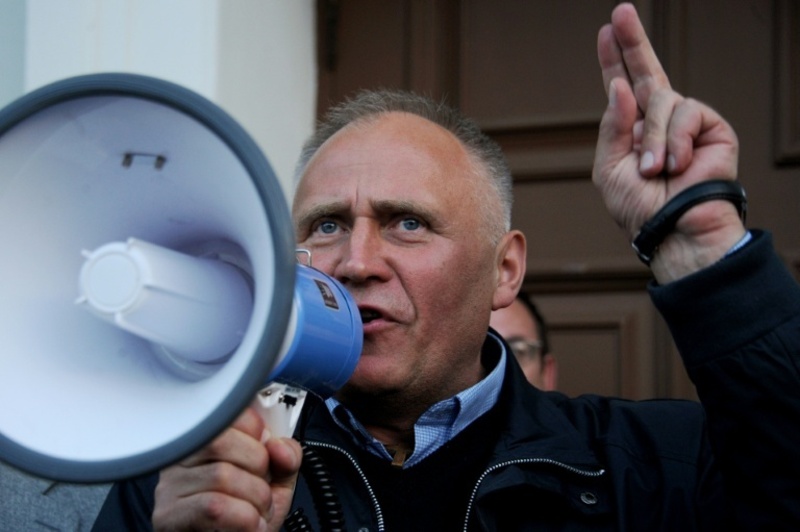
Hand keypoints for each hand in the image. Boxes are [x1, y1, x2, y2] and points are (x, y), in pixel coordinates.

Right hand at [152, 407, 302, 530]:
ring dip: (255, 499)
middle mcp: (182, 458)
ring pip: (221, 475)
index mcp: (206, 440)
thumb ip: (285, 457)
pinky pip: (214, 506)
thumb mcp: (276, 482)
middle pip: (221, 441)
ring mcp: (170, 487)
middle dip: (257, 467)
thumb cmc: (248, 519)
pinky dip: (245, 518)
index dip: (257, 431)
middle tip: (264, 490)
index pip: (227, 412)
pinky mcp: (169, 516)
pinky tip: (250, 526)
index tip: (266, 455)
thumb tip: (280, 447)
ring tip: (258, 513)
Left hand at [593, 3, 744, 281]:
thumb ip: (613, 127)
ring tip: (655, 170)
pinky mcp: (712, 128)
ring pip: (662, 101)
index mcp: (633, 131)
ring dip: (653, 138)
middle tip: (622, 11)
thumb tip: (621, 86)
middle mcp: (658, 122)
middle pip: (647, 72)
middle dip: (633, 42)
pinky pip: (687, 112)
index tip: (606, 32)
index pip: (623, 89)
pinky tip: (678, 165)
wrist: (673, 229)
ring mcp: (686, 123)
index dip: (614, 62)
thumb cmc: (639, 207)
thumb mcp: (610, 168)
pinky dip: (676, 140)